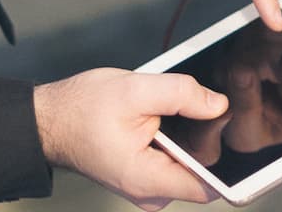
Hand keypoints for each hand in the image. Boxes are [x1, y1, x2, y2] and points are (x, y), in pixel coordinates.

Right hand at [34, 69, 226, 209]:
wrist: (50, 120)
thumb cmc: (80, 110)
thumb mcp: (134, 89)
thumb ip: (181, 94)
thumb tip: (218, 104)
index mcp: (148, 180)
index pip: (211, 186)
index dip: (230, 161)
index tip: (232, 132)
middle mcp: (149, 192)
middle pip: (203, 172)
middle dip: (206, 139)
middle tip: (199, 108)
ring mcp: (147, 187)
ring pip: (189, 164)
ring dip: (189, 138)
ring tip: (172, 112)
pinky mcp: (145, 175)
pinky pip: (174, 160)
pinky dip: (175, 139)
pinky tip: (163, 118)